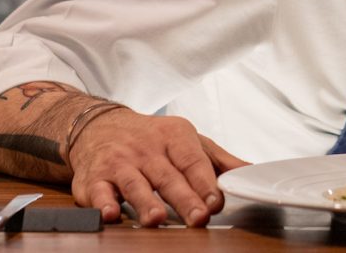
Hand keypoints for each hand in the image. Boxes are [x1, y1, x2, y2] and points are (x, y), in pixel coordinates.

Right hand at [66, 108, 248, 227]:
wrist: (99, 126)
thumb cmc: (151, 139)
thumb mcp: (187, 140)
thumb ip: (218, 160)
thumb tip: (251, 173)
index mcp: (174, 137)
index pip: (193, 161)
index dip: (206, 182)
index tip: (217, 201)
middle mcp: (146, 149)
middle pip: (168, 176)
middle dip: (184, 198)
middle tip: (199, 217)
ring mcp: (119, 163)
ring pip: (134, 184)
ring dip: (145, 202)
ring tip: (157, 218)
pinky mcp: (93, 178)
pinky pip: (98, 191)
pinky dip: (102, 202)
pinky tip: (110, 213)